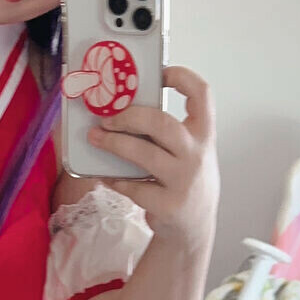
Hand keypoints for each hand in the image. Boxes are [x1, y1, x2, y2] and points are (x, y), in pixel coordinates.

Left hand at [86, 65, 218, 250]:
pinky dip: (114, 179)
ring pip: (143, 154)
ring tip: (95, 137)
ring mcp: (184, 181)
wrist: (194, 227)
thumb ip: (167, 133)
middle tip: (107, 117)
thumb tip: (123, 108)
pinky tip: (106, 174)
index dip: (182, 77)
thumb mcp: (188, 152)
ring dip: (113, 143)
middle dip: (129, 116)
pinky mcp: (168, 205)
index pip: (202, 95)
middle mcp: (197, 155)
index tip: (160, 72)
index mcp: (204, 135)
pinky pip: (133, 186)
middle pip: (161, 123)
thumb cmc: (184, 179)